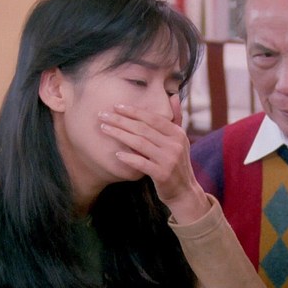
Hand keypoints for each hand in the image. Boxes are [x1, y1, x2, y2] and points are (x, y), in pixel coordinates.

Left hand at [98, 104, 209, 222]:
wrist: (184, 191)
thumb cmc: (176, 163)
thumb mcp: (180, 140)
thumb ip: (176, 118)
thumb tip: (173, 96)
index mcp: (178, 133)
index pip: (152, 118)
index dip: (133, 111)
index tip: (116, 106)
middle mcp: (174, 144)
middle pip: (143, 128)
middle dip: (121, 120)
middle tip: (103, 115)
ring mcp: (169, 160)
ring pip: (139, 143)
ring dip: (119, 134)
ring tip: (104, 128)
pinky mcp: (162, 174)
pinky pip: (141, 163)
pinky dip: (128, 158)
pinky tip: (116, 154)